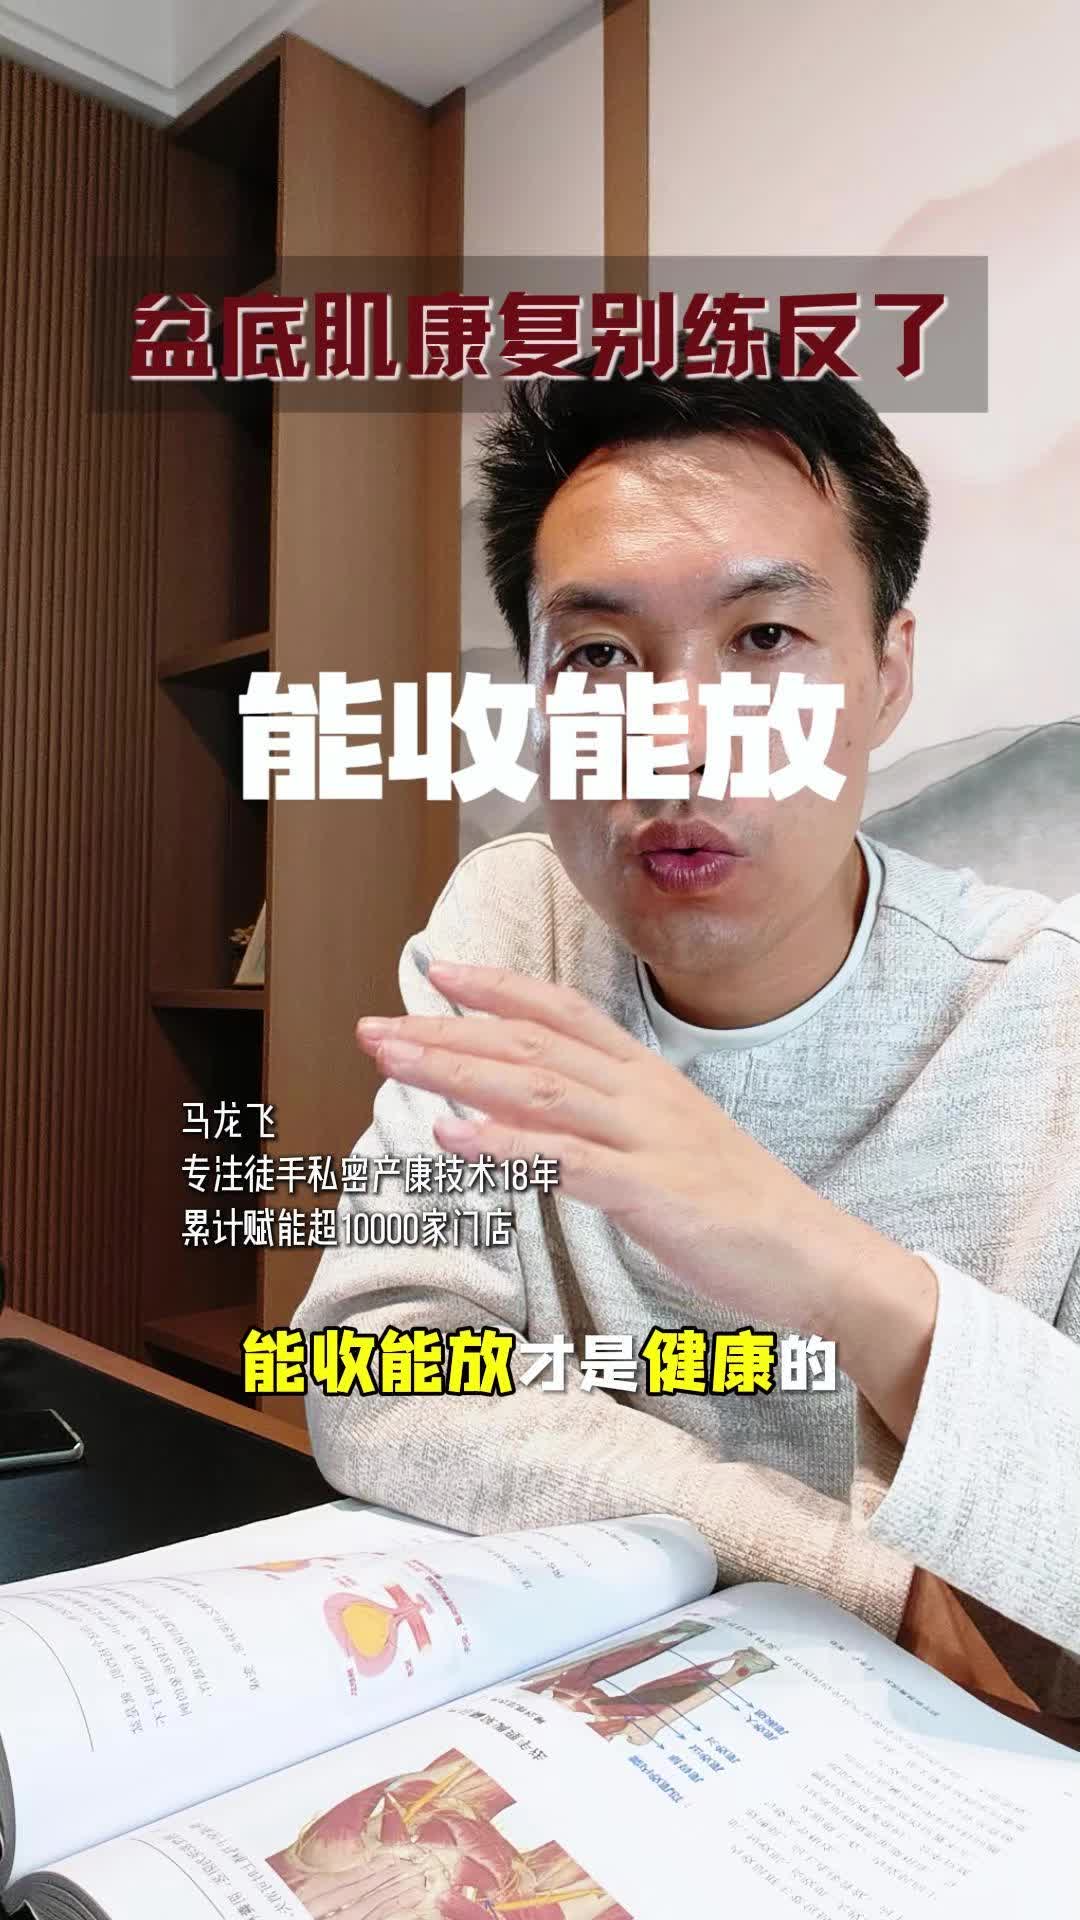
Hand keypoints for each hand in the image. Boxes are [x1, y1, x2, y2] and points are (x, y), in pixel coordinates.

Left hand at [356, 961, 936, 1435]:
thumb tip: (542, 1112)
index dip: (496, 988)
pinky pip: (565, 1159)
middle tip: (374, 1027)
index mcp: (646, 1075)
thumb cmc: (737, 1206)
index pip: (561, 1012)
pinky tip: (450, 1135)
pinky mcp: (651, 1191)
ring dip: (455, 1072)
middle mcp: (642, 1093)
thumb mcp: (670, 1142)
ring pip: (537, 1089)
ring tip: (391, 1062)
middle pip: (530, 1045)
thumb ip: (608, 1119)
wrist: (814, 1256)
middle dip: (447, 1032)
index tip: (435, 973)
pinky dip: (503, 1143)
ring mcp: (648, 1137)